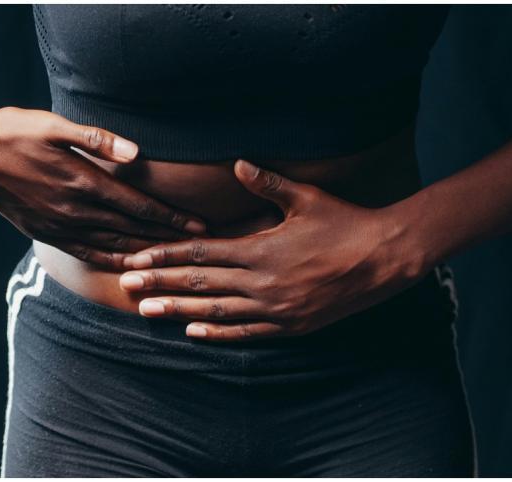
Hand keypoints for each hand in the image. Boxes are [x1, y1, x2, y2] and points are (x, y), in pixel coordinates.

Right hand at [0, 107, 206, 268]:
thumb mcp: (53, 125)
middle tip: (199, 249)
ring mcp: (58, 225)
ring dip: (145, 254)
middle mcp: (74, 209)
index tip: (199, 227)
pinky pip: (85, 253)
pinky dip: (111, 260)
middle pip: (132, 229)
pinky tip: (127, 266)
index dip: (171, 218)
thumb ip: (96, 140)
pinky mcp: (45, 232)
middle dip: (168, 240)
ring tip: (173, 262)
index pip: (138, 205)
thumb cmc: (13, 130)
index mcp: (82, 180)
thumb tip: (135, 154)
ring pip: (112, 245)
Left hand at [118, 160, 430, 340]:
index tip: (138, 258)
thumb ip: (267, 183)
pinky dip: (218, 333)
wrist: (386, 258)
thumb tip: (239, 162)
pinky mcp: (291, 326)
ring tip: (147, 311)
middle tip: (125, 286)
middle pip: (200, 283)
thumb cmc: (346, 222)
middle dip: (160, 284)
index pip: (200, 253)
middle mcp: (262, 282)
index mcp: (260, 248)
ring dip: (178, 311)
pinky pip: (246, 332)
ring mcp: (275, 308)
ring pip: (216, 311)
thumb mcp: (306, 197)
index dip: (166, 256)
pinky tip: (193, 333)